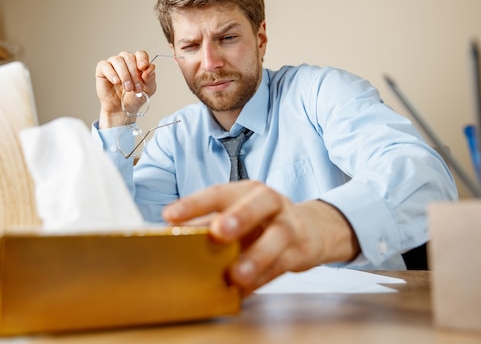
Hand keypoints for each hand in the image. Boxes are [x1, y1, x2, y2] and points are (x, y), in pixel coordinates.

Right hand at [95, 51, 157, 127]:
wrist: (122, 109)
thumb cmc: (135, 97)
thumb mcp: (148, 89)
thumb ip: (151, 78)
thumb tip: (150, 67)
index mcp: (137, 62)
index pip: (141, 54)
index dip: (142, 59)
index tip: (143, 68)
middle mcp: (125, 60)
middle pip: (130, 57)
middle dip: (134, 74)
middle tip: (137, 88)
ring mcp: (113, 63)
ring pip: (118, 60)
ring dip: (125, 75)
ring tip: (128, 88)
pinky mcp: (102, 69)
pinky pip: (105, 65)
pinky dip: (112, 73)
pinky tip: (116, 82)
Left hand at [162, 181, 359, 295]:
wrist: (310, 229)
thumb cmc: (262, 221)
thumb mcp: (236, 214)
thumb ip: (207, 224)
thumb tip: (169, 236)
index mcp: (247, 191)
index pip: (219, 192)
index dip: (195, 204)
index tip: (171, 216)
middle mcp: (271, 202)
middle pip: (258, 204)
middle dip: (238, 217)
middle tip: (218, 232)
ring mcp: (289, 225)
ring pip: (276, 237)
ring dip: (256, 256)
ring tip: (235, 275)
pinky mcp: (300, 250)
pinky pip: (281, 265)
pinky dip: (263, 278)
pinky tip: (245, 290)